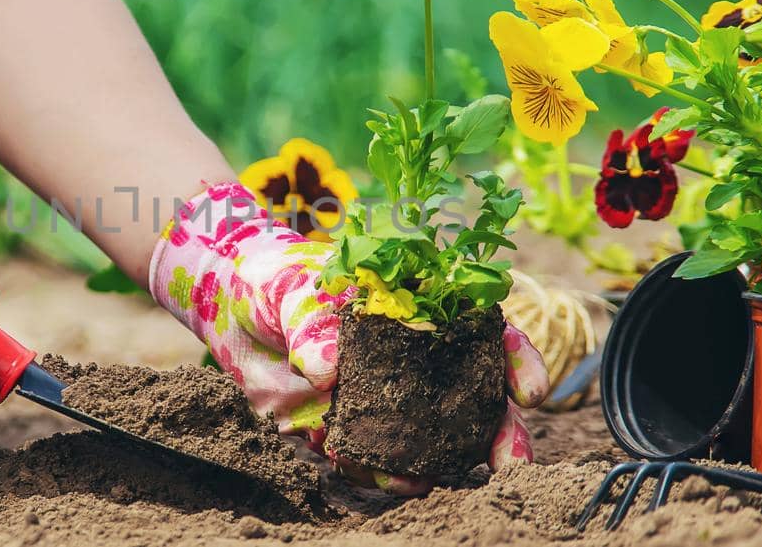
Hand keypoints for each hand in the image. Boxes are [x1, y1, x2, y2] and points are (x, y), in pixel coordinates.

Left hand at [149, 183, 550, 493]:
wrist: (229, 310)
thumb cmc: (276, 279)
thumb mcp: (293, 287)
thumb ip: (311, 320)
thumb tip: (326, 369)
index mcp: (419, 311)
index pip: (484, 333)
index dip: (515, 359)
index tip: (531, 389)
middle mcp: (414, 361)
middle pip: (475, 398)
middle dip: (502, 432)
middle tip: (514, 462)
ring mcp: (385, 401)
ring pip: (435, 439)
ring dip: (448, 463)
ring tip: (446, 479)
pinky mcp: (348, 432)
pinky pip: (378, 461)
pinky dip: (390, 475)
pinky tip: (396, 481)